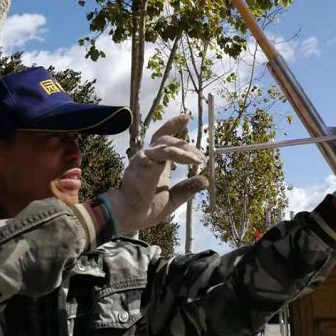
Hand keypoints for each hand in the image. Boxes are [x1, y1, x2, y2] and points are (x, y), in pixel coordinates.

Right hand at [104, 115, 207, 234]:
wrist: (130, 217)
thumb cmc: (146, 208)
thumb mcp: (173, 198)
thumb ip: (187, 188)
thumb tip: (205, 180)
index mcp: (155, 162)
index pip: (163, 138)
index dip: (173, 126)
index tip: (186, 118)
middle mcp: (148, 156)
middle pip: (166, 139)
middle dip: (185, 146)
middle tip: (201, 157)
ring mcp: (144, 159)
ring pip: (165, 145)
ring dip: (183, 150)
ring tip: (198, 160)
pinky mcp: (142, 164)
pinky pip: (161, 154)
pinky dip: (176, 154)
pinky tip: (189, 160)